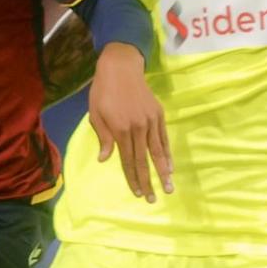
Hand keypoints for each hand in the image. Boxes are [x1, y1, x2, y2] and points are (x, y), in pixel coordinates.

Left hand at [88, 43, 170, 202]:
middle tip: (153, 199)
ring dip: (164, 171)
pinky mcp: (158, 115)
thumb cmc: (103, 92)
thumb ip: (103, 138)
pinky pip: (164, 138)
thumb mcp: (95, 114)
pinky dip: (168, 153)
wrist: (121, 67)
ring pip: (158, 151)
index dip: (133, 178)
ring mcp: (150, 121)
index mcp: (120, 129)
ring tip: (169, 187)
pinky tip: (171, 166)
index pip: (128, 160)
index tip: (138, 193)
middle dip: (148, 181)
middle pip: (144, 160)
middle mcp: (138, 127)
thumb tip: (105, 160)